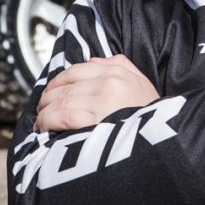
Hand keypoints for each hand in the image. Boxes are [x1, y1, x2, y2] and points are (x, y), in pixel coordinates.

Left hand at [35, 54, 158, 132]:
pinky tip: (44, 128)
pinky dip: (47, 122)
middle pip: (64, 86)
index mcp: (118, 72)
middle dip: (47, 99)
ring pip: (60, 101)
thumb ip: (121, 66)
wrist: (163, 142)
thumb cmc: (150, 116)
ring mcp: (102, 102)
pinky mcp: (94, 122)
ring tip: (40, 122)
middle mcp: (109, 83)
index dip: (57, 81)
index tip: (51, 92)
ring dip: (44, 113)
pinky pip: (62, 116)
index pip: (76, 70)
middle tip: (41, 110)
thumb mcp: (142, 84)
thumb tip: (93, 61)